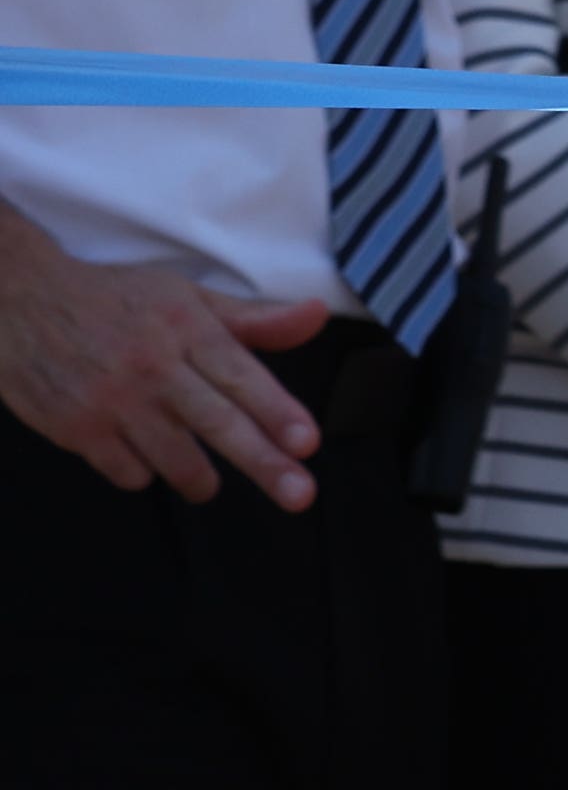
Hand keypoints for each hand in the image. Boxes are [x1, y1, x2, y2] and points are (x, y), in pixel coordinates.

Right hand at [0, 235, 327, 508]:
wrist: (17, 300)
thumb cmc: (113, 298)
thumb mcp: (184, 295)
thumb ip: (252, 317)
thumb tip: (317, 315)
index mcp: (186, 328)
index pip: (243, 376)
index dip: (277, 412)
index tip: (307, 444)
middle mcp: (153, 365)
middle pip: (219, 422)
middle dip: (263, 463)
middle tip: (299, 494)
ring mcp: (112, 400)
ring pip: (175, 458)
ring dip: (201, 479)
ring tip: (207, 481)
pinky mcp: (75, 427)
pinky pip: (127, 471)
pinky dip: (143, 473)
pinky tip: (144, 459)